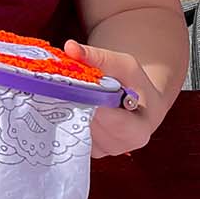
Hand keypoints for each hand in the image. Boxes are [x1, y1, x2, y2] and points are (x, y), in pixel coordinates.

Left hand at [64, 39, 171, 157]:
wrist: (137, 102)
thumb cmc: (134, 84)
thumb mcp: (123, 65)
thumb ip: (98, 57)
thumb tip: (70, 47)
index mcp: (137, 131)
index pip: (110, 120)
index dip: (94, 102)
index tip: (79, 84)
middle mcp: (119, 147)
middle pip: (89, 125)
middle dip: (75, 102)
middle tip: (62, 84)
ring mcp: (101, 150)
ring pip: (75, 130)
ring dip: (66, 109)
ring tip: (63, 91)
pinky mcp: (86, 149)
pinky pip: (69, 134)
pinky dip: (63, 117)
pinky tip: (62, 102)